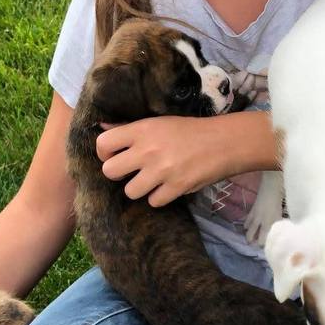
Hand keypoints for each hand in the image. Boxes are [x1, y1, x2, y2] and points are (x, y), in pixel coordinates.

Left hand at [96, 116, 224, 206]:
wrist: (223, 142)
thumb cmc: (189, 131)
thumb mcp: (158, 122)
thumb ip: (129, 127)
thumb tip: (101, 127)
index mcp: (142, 130)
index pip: (103, 143)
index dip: (104, 153)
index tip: (113, 156)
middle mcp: (148, 150)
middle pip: (109, 172)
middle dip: (118, 173)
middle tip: (131, 171)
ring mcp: (161, 171)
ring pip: (130, 191)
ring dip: (139, 188)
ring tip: (152, 180)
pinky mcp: (176, 187)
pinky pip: (153, 202)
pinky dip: (159, 197)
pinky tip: (168, 187)